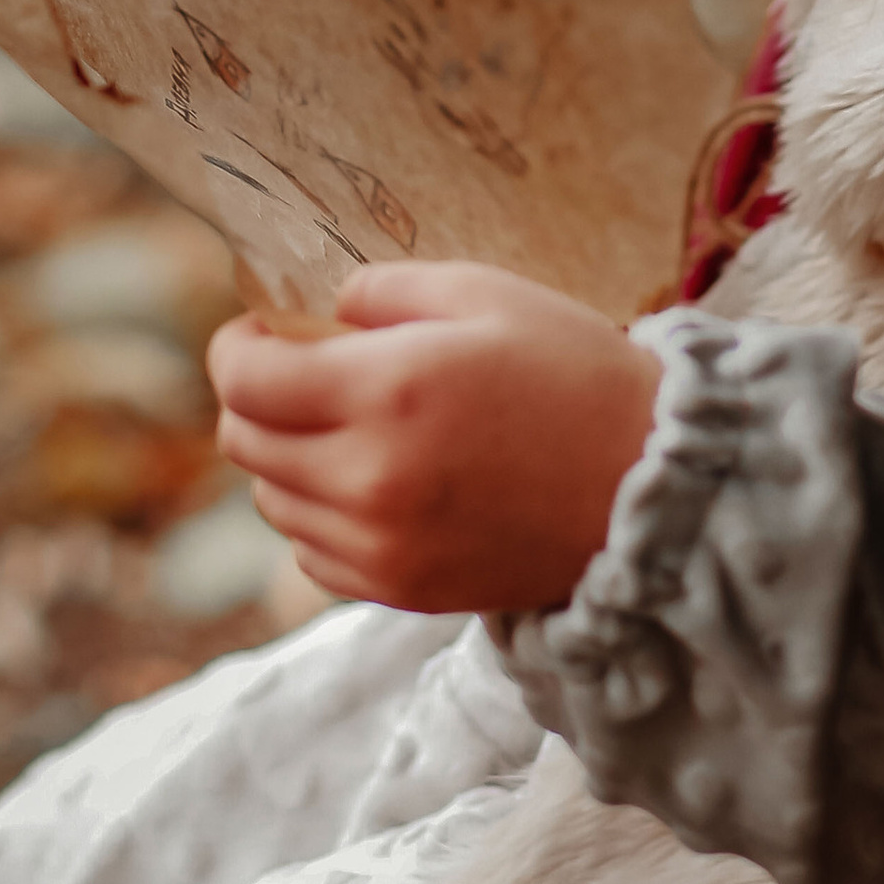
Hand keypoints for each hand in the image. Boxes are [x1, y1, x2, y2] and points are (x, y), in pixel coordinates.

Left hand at [207, 263, 663, 615]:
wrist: (647, 490)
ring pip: (271, 502)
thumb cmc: (573, 374)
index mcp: (387, 391)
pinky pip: (312, 554)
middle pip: (244, 442)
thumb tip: (325, 314)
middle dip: (256, 396)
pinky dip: (320, 515)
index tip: (259, 330)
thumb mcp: (485, 293)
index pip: (245, 380)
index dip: (235, 345)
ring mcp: (380, 546)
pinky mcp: (400, 591)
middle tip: (301, 369)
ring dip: (287, 457)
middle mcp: (368, 477)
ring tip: (347, 426)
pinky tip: (372, 482)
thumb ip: (386, 291)